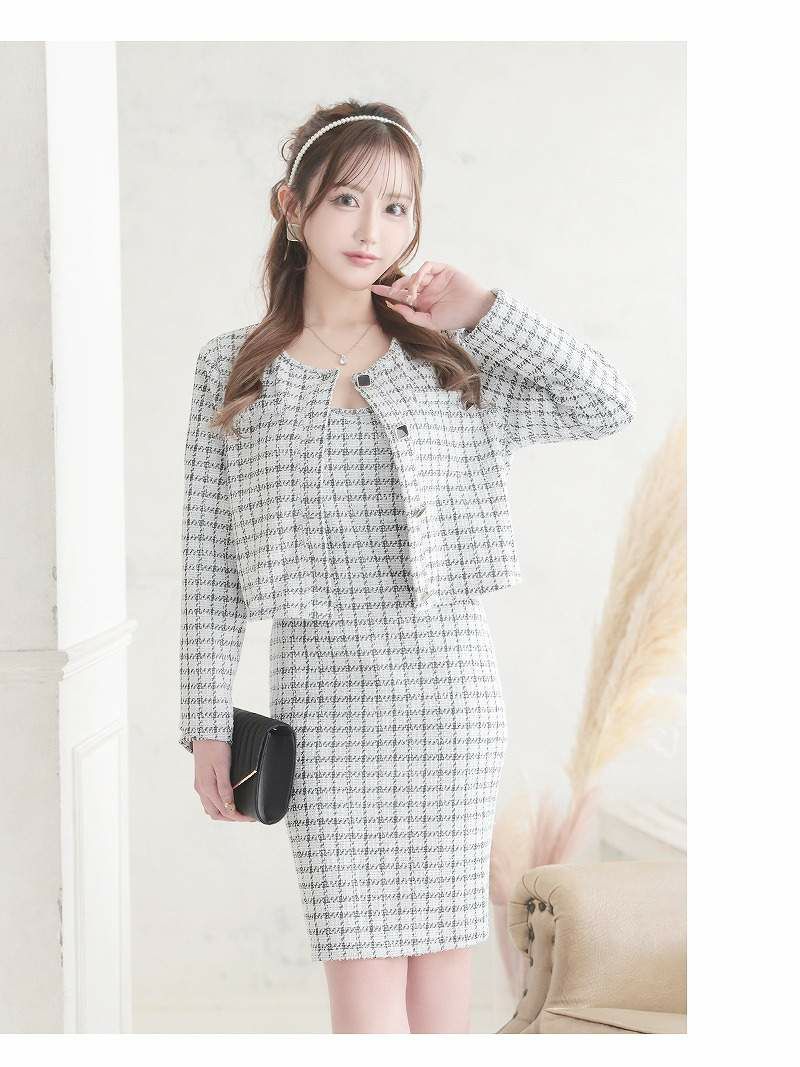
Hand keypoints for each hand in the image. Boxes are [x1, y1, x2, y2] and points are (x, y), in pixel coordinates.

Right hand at [193, 739, 256, 821]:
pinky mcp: (201, 780)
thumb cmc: (215, 746)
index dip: (238, 817)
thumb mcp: (222, 766)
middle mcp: (201, 789)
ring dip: (223, 813)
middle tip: (246, 816)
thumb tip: (229, 806)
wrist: (205, 732)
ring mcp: (200, 785)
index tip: (250, 817)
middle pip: (215, 814)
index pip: (224, 810)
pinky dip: (218, 805)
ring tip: (238, 810)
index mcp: (207, 787)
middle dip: (231, 818)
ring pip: (210, 808)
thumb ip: (225, 788)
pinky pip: (208, 800)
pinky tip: (227, 800)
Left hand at [371, 262, 495, 331]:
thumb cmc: (455, 318)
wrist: (475, 311)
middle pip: (405, 283)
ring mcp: (435, 278)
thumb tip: (393, 306)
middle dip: (395, 287)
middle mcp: (427, 289)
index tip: (373, 290)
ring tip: (411, 294)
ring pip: (414, 275)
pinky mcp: (443, 270)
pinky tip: (419, 283)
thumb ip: (412, 316)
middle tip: (391, 292)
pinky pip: (427, 267)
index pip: (401, 295)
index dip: (387, 292)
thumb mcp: (430, 323)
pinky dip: (420, 273)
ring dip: (409, 283)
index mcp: (422, 302)